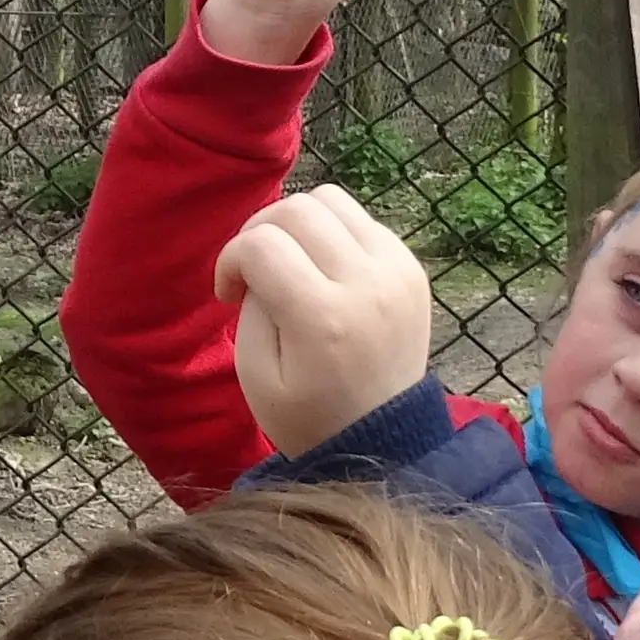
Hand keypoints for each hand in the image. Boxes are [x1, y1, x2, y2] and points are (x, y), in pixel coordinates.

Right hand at [211, 185, 433, 456]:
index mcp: (322, 318)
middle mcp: (366, 284)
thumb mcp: (256, 376)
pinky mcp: (411, 268)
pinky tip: (323, 270)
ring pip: (331, 200)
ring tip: (289, 260)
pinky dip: (332, 233)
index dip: (229, 260)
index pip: (260, 244)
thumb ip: (250, 308)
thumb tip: (258, 261)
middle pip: (296, 209)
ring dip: (297, 222)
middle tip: (253, 271)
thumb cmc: (308, 416)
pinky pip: (361, 220)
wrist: (384, 439)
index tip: (228, 295)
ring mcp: (396, 271)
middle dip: (258, 231)